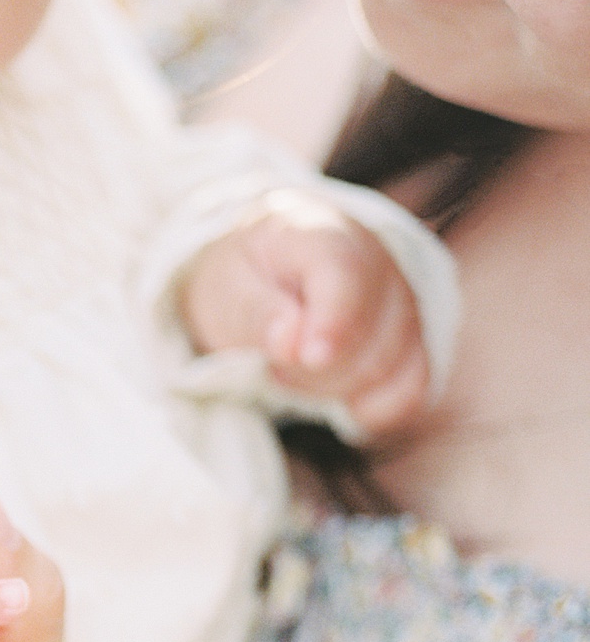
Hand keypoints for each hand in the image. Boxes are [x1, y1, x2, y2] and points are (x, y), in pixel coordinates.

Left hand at [181, 191, 429, 438]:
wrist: (266, 274)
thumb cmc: (244, 279)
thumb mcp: (226, 288)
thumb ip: (256, 314)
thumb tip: (291, 343)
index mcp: (323, 234)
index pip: (347, 275)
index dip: (332, 324)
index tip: (307, 356)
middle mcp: (379, 260)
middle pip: (370, 339)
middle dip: (313, 371)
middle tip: (273, 360)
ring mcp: (405, 300)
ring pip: (389, 371)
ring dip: (333, 391)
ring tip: (297, 367)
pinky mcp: (416, 340)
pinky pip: (411, 390)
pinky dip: (371, 408)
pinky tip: (336, 399)